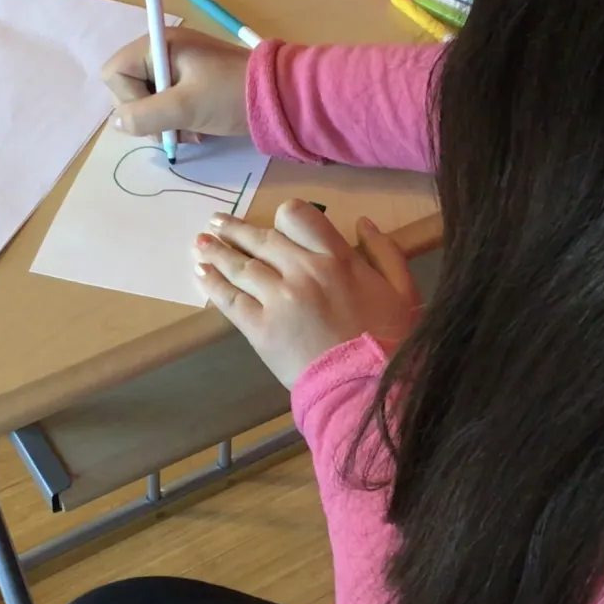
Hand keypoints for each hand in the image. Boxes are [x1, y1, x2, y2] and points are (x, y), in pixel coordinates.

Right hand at [101, 27, 250, 142]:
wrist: (281, 99)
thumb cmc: (231, 97)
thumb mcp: (184, 108)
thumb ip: (144, 116)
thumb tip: (117, 123)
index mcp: (161, 45)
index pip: (115, 72)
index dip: (127, 99)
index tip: (155, 113)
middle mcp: (165, 52)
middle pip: (129, 89)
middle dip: (148, 116)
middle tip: (174, 130)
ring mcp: (179, 69)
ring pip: (148, 103)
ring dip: (165, 124)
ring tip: (191, 132)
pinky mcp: (192, 86)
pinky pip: (167, 107)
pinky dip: (178, 122)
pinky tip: (197, 131)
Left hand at [193, 200, 419, 388]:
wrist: (367, 386)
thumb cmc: (391, 340)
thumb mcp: (402, 289)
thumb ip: (385, 251)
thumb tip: (362, 222)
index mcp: (336, 258)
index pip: (297, 217)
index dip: (282, 217)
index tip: (274, 222)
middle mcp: (303, 270)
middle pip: (261, 240)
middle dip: (236, 229)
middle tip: (216, 222)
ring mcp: (279, 299)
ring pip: (241, 266)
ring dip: (217, 252)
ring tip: (201, 244)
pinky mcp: (261, 328)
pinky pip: (231, 300)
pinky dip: (214, 285)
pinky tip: (202, 275)